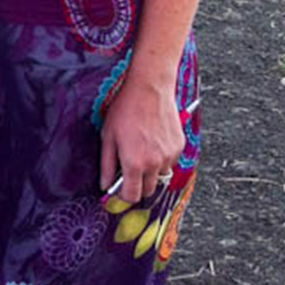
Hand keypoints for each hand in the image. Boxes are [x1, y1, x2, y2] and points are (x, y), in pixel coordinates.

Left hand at [99, 71, 183, 204]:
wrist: (149, 88)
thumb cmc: (126, 109)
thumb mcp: (108, 136)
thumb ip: (107, 165)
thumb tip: (105, 185)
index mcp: (135, 163)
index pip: (132, 196)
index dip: (124, 197)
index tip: (119, 192)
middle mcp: (155, 163)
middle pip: (147, 190)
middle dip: (137, 185)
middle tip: (128, 169)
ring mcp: (169, 156)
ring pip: (159, 176)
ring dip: (150, 171)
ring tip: (140, 149)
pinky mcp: (179, 146)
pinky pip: (170, 161)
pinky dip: (161, 158)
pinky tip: (152, 140)